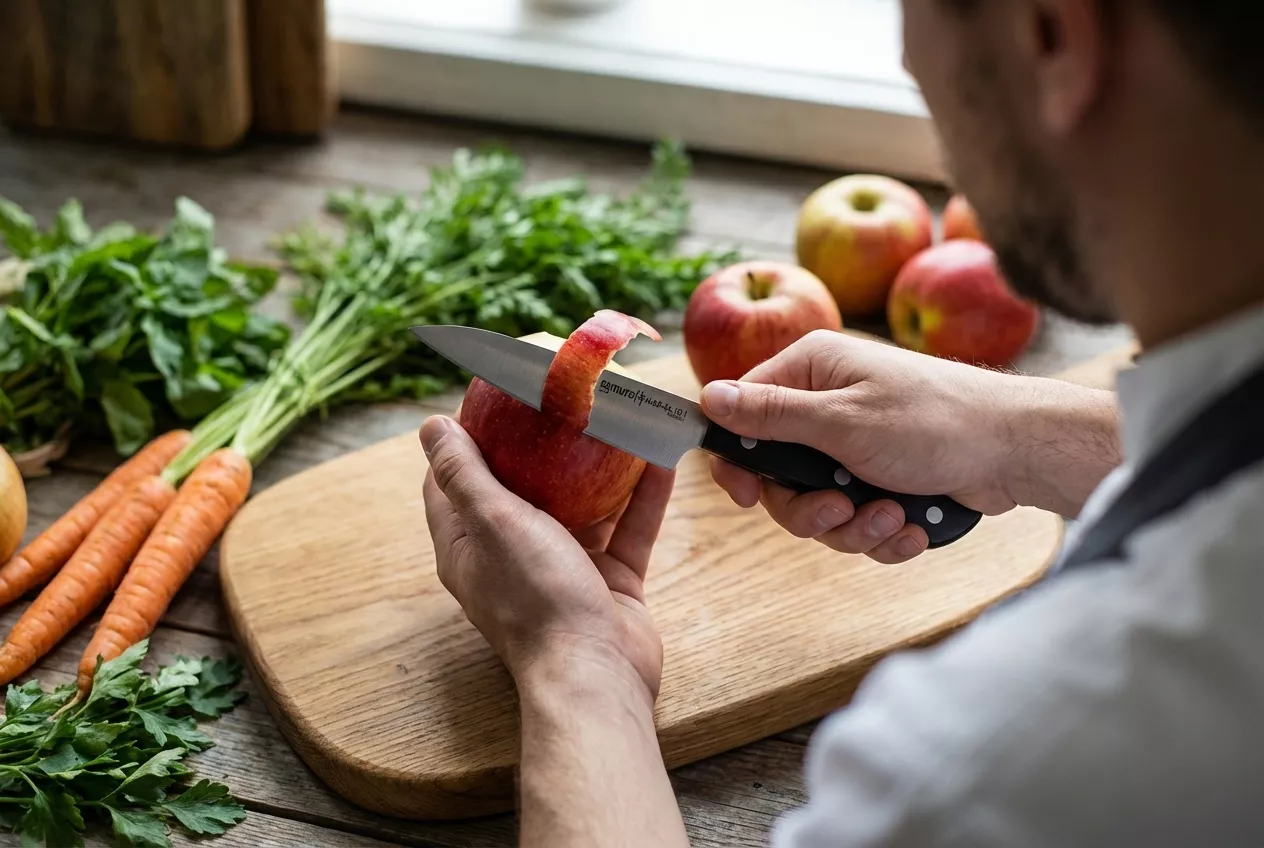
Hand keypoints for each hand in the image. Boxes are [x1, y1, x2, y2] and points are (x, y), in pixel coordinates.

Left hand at [420, 415, 674, 701]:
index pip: (453, 483)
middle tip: (560, 400)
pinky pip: (628, 528)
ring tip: (616, 419)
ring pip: (584, 506)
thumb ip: (464, 474)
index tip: (489, 399)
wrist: (597, 674)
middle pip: (523, 488)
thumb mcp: (492, 522)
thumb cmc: (536, 600)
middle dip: (541, 444)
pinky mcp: (610, 581)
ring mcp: (564, 569)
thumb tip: (431, 426)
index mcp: (470, 547)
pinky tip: (660, 457)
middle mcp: (513, 556)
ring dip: (600, 466)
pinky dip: (644, 496)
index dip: (465, 440)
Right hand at [700, 331, 1108, 563]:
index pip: (743, 414)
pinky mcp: (884, 478)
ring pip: (819, 506)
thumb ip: (770, 415)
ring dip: (854, 525)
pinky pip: (858, 520)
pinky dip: (883, 533)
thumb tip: (707, 397)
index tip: (745, 496)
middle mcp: (828, 404)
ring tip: (893, 518)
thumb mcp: (841, 420)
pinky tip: (912, 527)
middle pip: (780, 475)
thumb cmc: (933, 422)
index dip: (738, 461)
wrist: (1017, 451)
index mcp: (812, 371)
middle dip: (811, 507)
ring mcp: (857, 444)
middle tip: (841, 509)